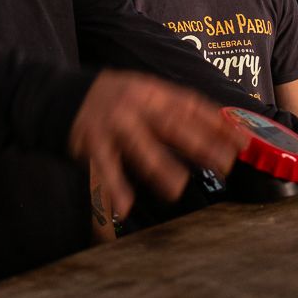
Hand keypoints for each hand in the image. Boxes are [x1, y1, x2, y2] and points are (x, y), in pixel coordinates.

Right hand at [69, 69, 247, 218]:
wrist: (56, 93)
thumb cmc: (108, 97)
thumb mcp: (141, 92)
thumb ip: (172, 109)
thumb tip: (216, 129)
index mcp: (151, 91)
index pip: (190, 105)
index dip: (218, 122)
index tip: (241, 139)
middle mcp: (134, 105)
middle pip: (171, 125)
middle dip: (200, 144)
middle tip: (224, 164)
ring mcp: (112, 123)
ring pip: (139, 147)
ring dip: (159, 168)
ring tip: (177, 188)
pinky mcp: (90, 142)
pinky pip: (104, 167)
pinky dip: (114, 187)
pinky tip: (125, 206)